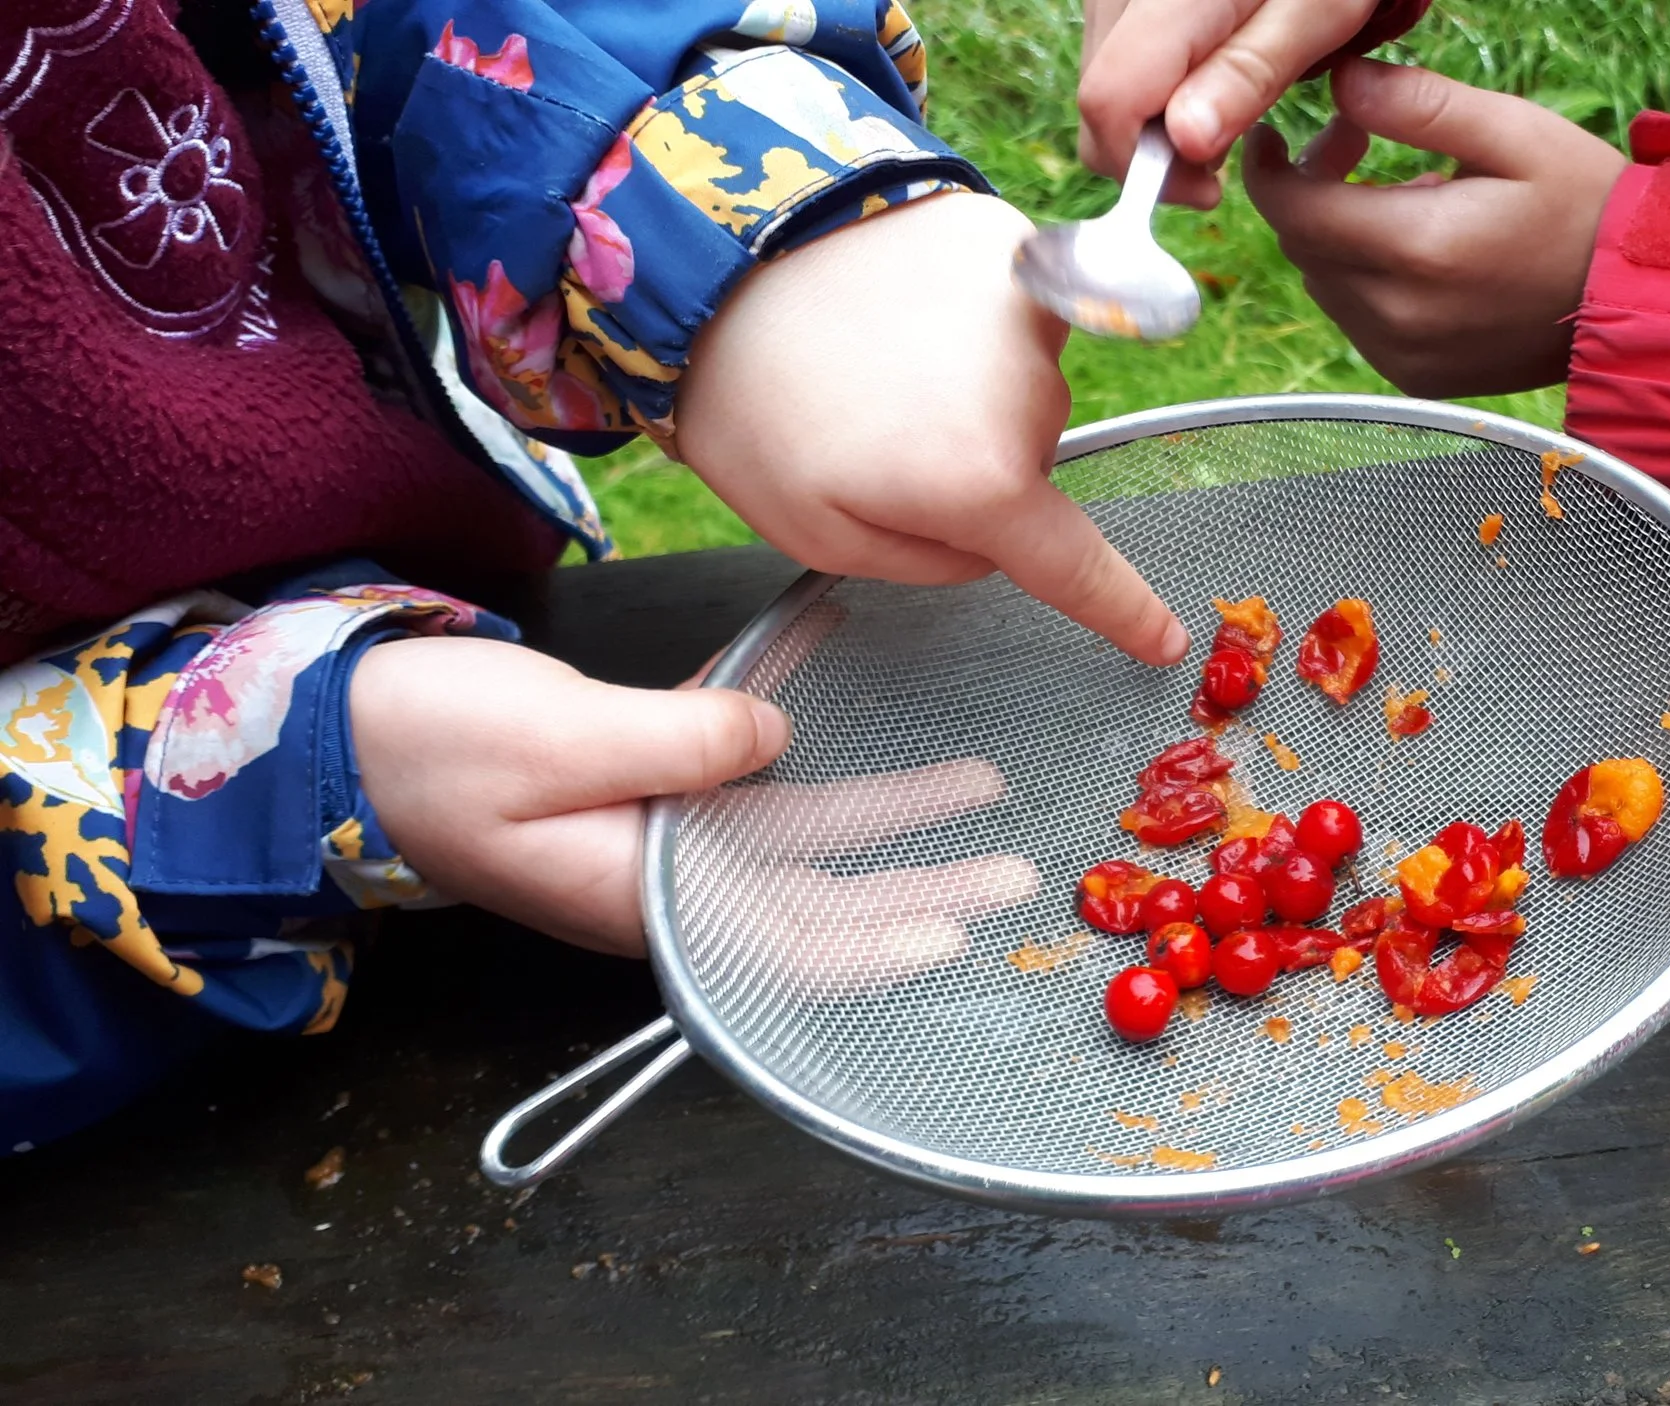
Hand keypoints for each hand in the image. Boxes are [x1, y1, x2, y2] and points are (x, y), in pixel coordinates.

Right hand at [352, 636, 1038, 979]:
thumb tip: (776, 739)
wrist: (338, 729)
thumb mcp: (553, 738)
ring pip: (800, 836)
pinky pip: (750, 775)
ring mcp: (657, 833)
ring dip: (886, 816)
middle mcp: (660, 878)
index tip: (946, 937)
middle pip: (814, 898)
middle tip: (1008, 872)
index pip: (774, 949)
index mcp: (634, 896)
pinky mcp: (650, 782)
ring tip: (973, 791)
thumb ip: (676, 741)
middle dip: (914, 887)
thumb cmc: (424, 748)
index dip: (865, 950)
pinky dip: (804, 742)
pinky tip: (849, 689)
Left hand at [675, 191, 1187, 666]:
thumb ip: (927, 562)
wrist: (710, 245)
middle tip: (868, 429)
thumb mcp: (819, 533)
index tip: (1164, 640)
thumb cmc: (750, 400)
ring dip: (963, 385)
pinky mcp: (1013, 236)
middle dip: (967, 462)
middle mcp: (1031, 391)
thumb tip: (989, 544)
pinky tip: (894, 302)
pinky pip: (1013, 311)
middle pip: (1027, 463)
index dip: (1123, 610)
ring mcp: (1031, 301)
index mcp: (979, 481)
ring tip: (868, 356)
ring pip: (1020, 385)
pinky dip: (965, 317)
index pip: (1075, 565)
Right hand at [1078, 0, 1378, 208]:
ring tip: (1228, 101)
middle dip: (1156, 149)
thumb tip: (1185, 141)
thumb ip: (1248, 74)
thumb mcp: (1316, 11)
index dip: (1148, 167)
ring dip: (1157, 119)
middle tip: (1228, 150)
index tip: (1210, 188)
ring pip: (1103, 81)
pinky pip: (1118, 54)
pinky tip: (1210, 73)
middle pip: (1099, 100)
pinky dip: (1156, 85)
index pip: (1108, 103)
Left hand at [1242, 60, 1628, 397]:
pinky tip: (1421, 253)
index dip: (1267, 169)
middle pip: (1303, 246)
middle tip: (1356, 144)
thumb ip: (1418, 105)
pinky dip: (1366, 281)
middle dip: (1310, 190)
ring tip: (1406, 196)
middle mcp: (1398, 314)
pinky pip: (1357, 320)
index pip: (1293, 210)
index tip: (1271, 136)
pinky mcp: (1415, 375)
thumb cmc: (1585, 206)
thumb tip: (1339, 83)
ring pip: (1325, 284)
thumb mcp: (1511, 133)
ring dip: (1340, 235)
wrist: (1637, 300)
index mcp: (1415, 249)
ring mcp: (1403, 354)